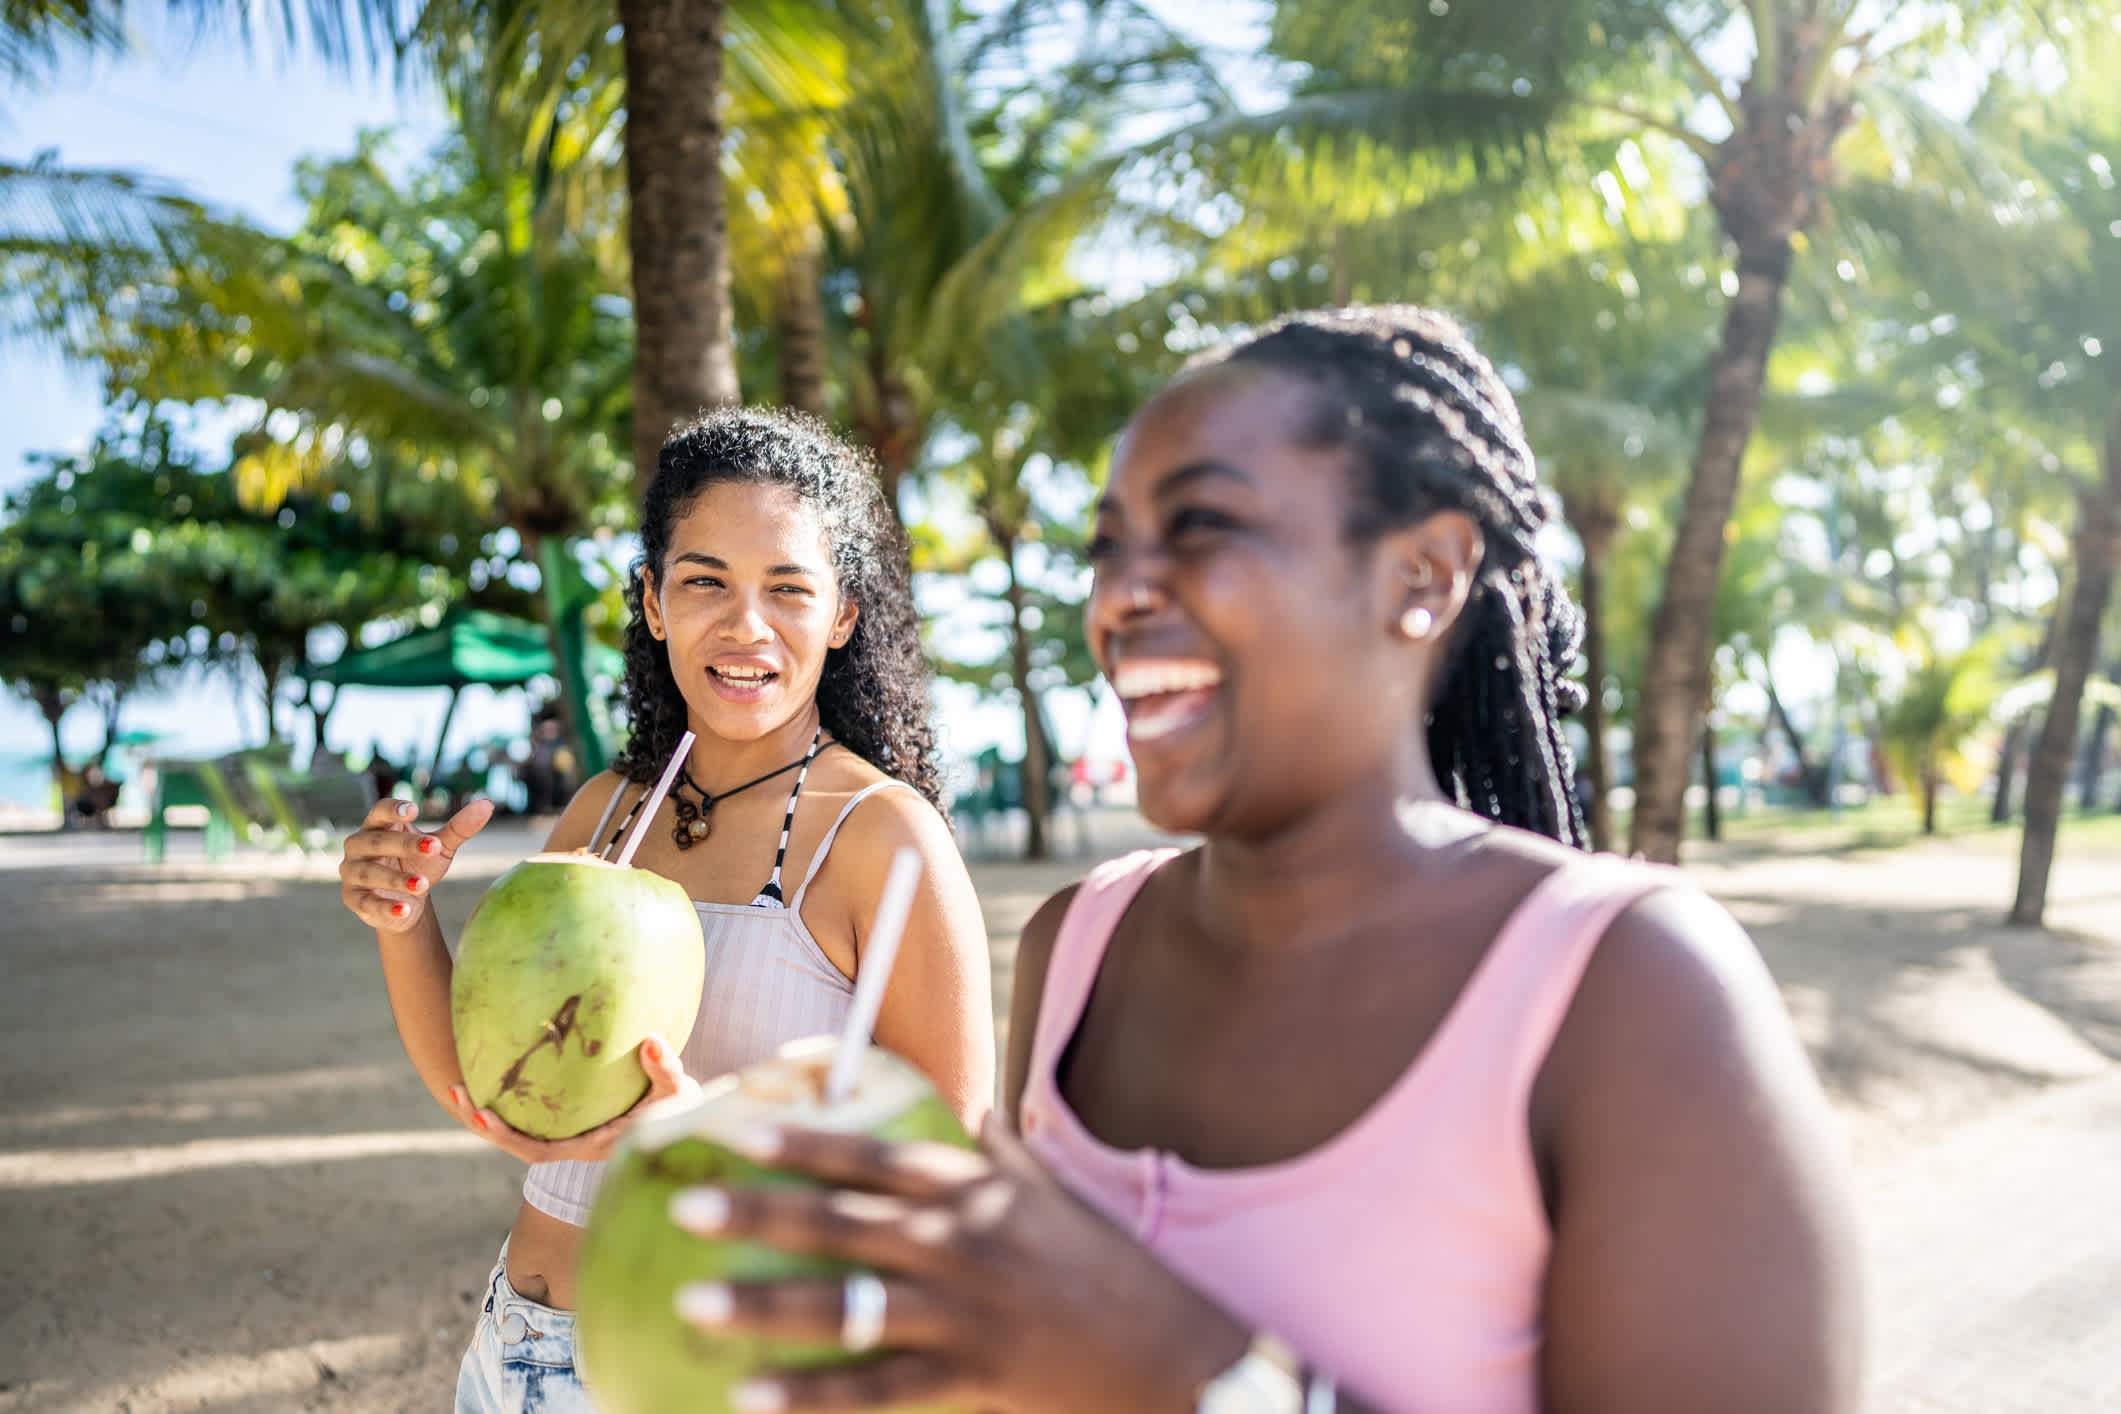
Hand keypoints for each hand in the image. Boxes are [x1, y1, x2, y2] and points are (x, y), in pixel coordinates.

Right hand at [339, 796, 494, 933]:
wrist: (407, 903)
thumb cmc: (419, 864)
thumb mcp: (441, 847)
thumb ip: (460, 827)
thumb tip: (487, 804)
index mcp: (377, 826)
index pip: (379, 811)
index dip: (394, 809)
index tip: (414, 810)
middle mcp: (358, 846)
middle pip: (376, 841)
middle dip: (404, 845)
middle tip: (435, 847)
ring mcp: (352, 873)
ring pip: (369, 873)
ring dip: (396, 879)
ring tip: (424, 884)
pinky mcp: (354, 900)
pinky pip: (367, 903)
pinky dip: (385, 907)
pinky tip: (406, 910)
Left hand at [443, 1033, 696, 1164]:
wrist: (687, 1121)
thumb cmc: (683, 1111)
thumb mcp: (679, 1093)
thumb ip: (666, 1071)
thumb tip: (651, 1041)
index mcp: (590, 1146)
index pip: (538, 1150)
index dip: (506, 1137)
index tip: (482, 1115)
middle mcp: (573, 1142)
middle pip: (516, 1140)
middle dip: (482, 1121)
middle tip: (454, 1088)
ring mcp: (570, 1132)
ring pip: (520, 1127)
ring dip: (489, 1107)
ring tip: (459, 1079)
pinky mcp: (571, 1118)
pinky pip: (533, 1111)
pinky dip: (512, 1095)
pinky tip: (499, 1067)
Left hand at [667, 1115, 1245, 1413]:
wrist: (1175, 1355)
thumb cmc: (1112, 1272)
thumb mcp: (1061, 1197)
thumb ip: (1009, 1156)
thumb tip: (976, 1112)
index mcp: (978, 1190)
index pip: (875, 1153)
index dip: (805, 1135)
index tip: (739, 1123)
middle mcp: (963, 1242)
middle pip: (843, 1221)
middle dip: (760, 1212)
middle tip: (687, 1204)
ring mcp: (965, 1313)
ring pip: (849, 1306)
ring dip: (765, 1307)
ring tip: (692, 1304)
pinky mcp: (972, 1378)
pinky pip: (877, 1391)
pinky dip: (811, 1397)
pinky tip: (750, 1398)